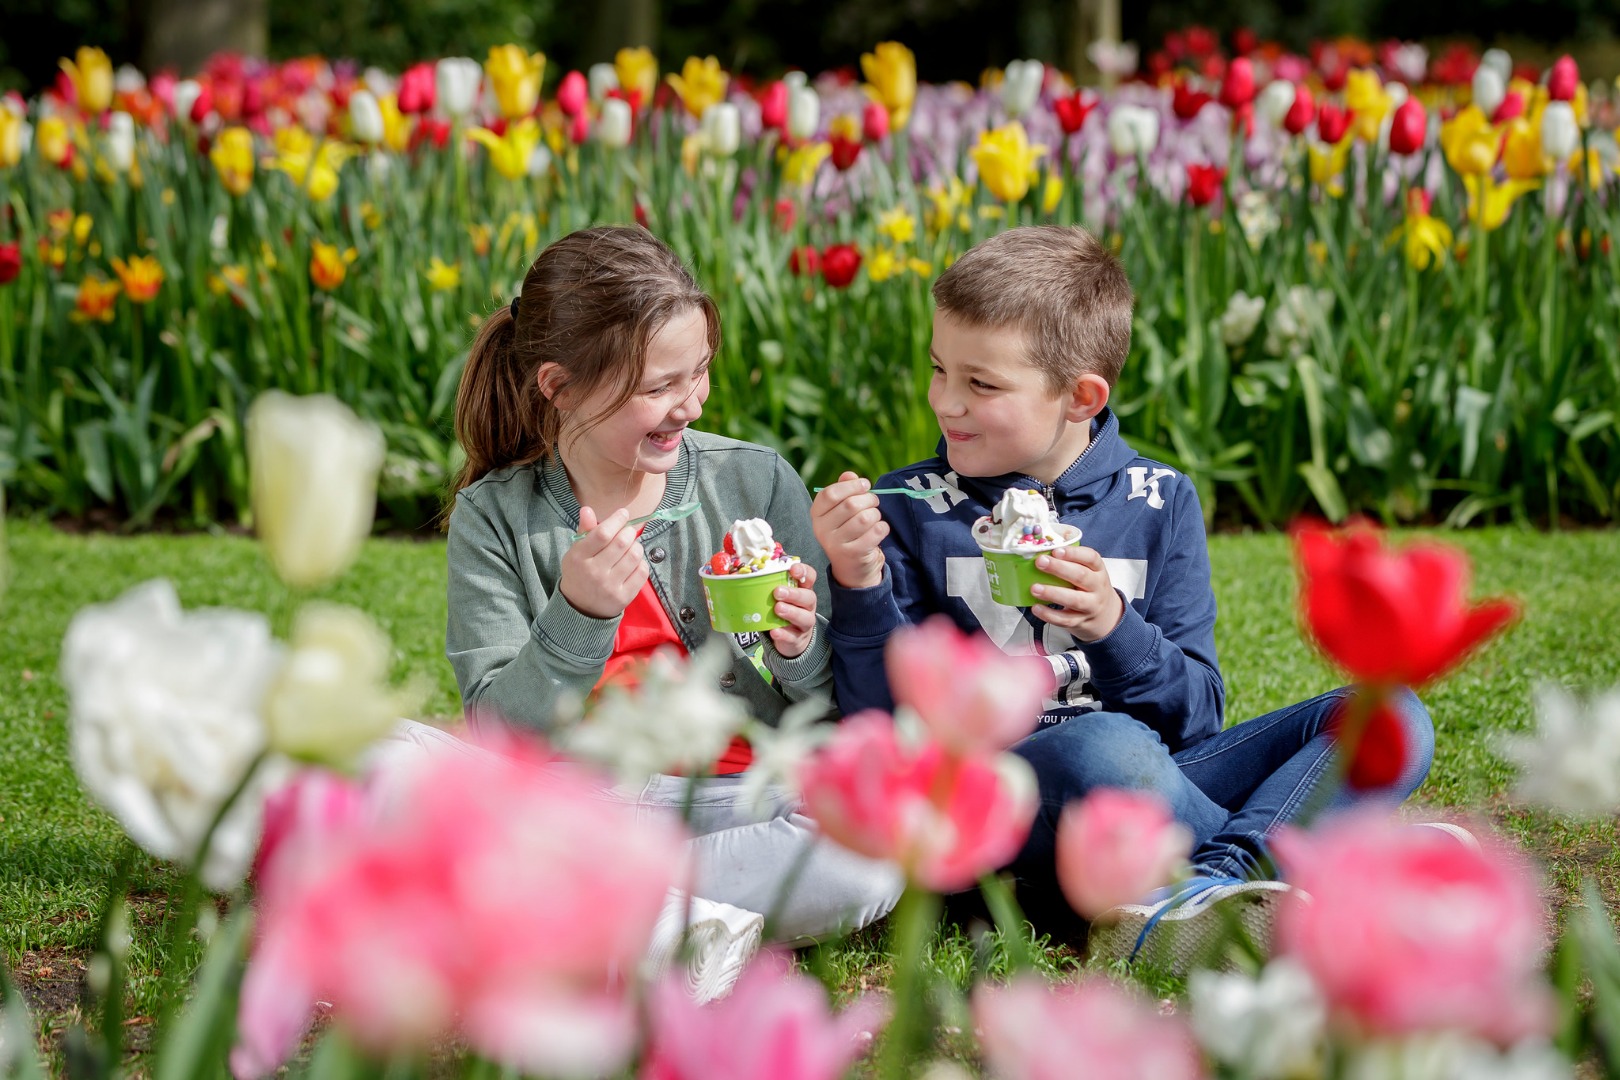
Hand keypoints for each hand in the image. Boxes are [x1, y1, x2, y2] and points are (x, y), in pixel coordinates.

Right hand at [559, 506, 648, 618]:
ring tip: (631, 547)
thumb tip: (588, 509)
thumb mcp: (576, 552)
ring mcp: (610, 586)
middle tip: (629, 531)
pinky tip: (634, 562)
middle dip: (629, 531)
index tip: (623, 513)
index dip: (616, 520)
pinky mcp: (623, 597)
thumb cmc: (580, 573)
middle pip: (621, 543)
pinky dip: (641, 562)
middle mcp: (594, 572)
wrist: (579, 608)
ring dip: (637, 546)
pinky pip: (642, 572)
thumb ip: (584, 531)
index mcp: (579, 558)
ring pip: (634, 555)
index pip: (602, 534)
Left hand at [768, 562, 818, 658]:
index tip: (793, 569)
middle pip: (809, 597)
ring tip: (778, 609)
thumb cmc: (782, 610)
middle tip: (778, 592)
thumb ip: (769, 584)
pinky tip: (774, 631)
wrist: (790, 639)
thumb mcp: (779, 596)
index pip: (809, 577)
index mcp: (803, 590)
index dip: (803, 571)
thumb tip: (742, 572)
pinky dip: (784, 634)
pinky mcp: (797, 639)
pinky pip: (793, 637)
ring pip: (804, 618)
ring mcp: (804, 623)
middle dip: (794, 594)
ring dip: (791, 612)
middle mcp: (807, 606)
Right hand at [810, 471, 887, 588]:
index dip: (851, 486)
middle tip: (873, 503)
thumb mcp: (841, 510)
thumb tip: (849, 475)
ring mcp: (836, 544)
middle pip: (850, 505)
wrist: (851, 568)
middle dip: (869, 499)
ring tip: (875, 518)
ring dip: (876, 514)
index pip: (830, 494)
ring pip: (864, 518)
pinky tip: (879, 530)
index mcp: (816, 515)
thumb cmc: (848, 531)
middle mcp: (822, 530)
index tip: (865, 484)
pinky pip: (876, 532)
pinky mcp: (853, 554)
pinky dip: (883, 527)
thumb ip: (844, 489)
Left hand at [1028, 545, 1124, 641]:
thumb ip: (1071, 561)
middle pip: (1081, 576)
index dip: (1074, 553)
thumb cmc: (1088, 587)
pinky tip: (1036, 608)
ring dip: (1053, 593)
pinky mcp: (1080, 621)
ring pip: (1074, 600)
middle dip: (1060, 568)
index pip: (1091, 558)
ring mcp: (1090, 606)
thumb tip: (1041, 549)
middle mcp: (1097, 587)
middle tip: (1040, 562)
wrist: (1104, 615)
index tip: (1056, 550)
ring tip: (1034, 588)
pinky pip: (1065, 619)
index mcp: (1098, 570)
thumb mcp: (1088, 571)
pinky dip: (1049, 614)